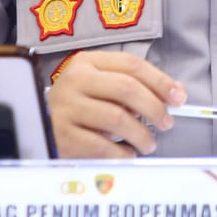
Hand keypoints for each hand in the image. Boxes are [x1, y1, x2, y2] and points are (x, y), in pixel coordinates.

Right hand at [47, 50, 185, 158]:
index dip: (160, 81)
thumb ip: (136, 86)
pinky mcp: (61, 135)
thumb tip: (177, 93)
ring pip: (117, 118)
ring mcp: (66, 107)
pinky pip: (102, 146)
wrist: (37, 126)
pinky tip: (127, 154)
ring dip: (141, 134)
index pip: (132, 64)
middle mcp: (74, 80)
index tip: (178, 97)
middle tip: (167, 123)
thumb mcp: (102, 87)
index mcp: (87, 62)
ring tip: (148, 144)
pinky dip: (121, 153)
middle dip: (154, 108)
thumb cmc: (79, 106)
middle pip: (127, 88)